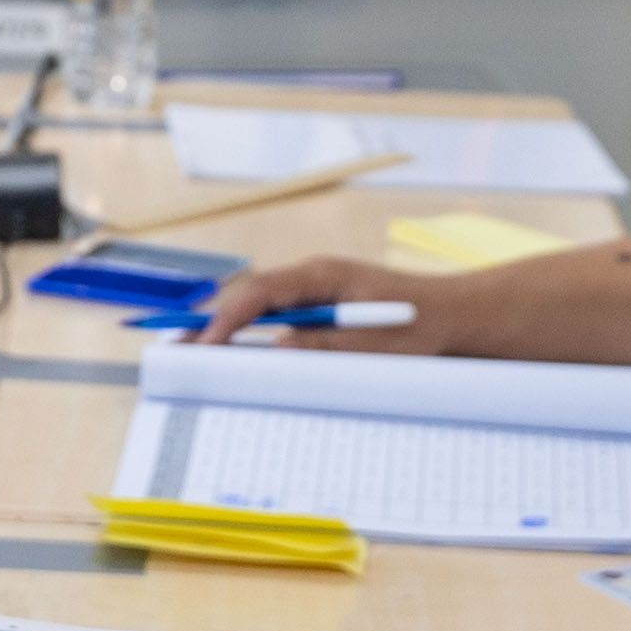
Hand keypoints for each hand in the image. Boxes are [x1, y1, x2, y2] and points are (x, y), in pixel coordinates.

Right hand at [192, 255, 453, 345]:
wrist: (454, 317)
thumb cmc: (422, 327)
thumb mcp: (376, 345)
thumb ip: (326, 345)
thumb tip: (275, 348)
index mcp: (324, 275)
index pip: (261, 291)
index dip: (228, 318)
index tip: (206, 344)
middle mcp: (313, 277)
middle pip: (249, 296)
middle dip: (212, 322)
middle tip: (175, 350)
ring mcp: (314, 291)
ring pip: (258, 306)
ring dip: (226, 329)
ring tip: (190, 355)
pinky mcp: (319, 308)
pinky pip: (274, 318)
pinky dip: (249, 335)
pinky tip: (229, 355)